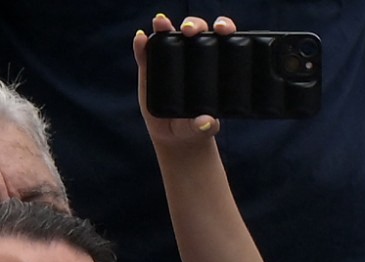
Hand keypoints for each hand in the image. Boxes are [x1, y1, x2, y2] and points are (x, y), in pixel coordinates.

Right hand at [134, 14, 233, 145]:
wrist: (175, 135)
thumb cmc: (196, 127)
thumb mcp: (202, 128)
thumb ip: (205, 126)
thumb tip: (208, 123)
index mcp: (213, 63)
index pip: (221, 39)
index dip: (223, 28)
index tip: (222, 29)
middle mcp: (192, 55)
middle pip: (195, 31)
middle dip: (194, 25)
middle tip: (190, 30)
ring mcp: (169, 59)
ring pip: (168, 35)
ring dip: (164, 26)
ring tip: (162, 23)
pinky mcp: (149, 67)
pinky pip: (144, 51)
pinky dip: (141, 43)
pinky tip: (140, 38)